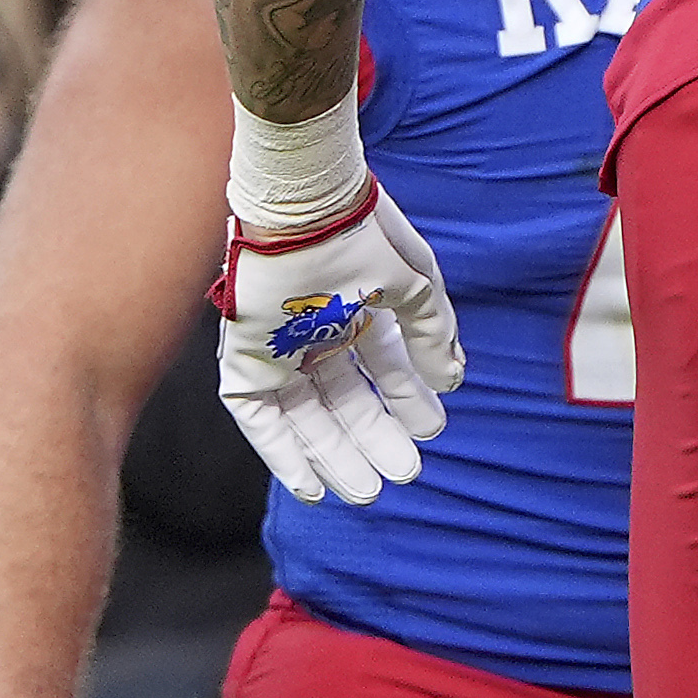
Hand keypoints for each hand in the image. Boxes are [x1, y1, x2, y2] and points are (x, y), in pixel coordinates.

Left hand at [212, 188, 462, 504]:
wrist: (304, 206)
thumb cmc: (360, 233)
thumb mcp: (413, 283)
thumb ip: (433, 332)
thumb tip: (452, 379)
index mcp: (353, 309)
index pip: (379, 365)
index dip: (405, 398)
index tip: (431, 428)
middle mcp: (314, 334)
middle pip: (344, 400)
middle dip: (375, 437)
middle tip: (405, 473)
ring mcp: (277, 349)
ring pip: (305, 417)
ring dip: (335, 455)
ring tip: (367, 491)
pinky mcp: (245, 361)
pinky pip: (259, 421)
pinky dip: (284, 454)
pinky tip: (312, 485)